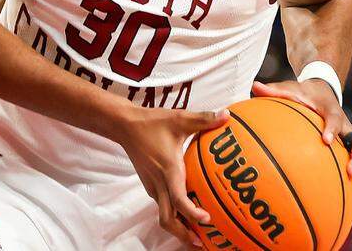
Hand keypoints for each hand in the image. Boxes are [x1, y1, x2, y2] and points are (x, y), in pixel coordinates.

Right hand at [114, 106, 231, 246]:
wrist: (125, 126)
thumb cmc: (152, 123)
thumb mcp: (180, 118)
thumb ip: (204, 119)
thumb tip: (226, 115)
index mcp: (169, 170)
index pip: (178, 200)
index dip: (192, 213)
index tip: (207, 219)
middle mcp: (159, 183)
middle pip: (168, 220)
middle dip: (184, 234)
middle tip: (203, 242)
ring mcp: (153, 186)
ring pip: (164, 215)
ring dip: (179, 228)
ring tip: (197, 235)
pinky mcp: (150, 185)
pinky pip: (162, 205)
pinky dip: (174, 215)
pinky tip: (187, 212)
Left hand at [251, 80, 351, 204]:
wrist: (323, 90)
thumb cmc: (303, 92)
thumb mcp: (291, 89)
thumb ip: (274, 90)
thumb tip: (254, 86)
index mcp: (332, 111)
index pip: (334, 119)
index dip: (331, 128)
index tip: (325, 139)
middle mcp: (346, 127)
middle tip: (351, 172)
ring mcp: (349, 140)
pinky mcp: (348, 150)